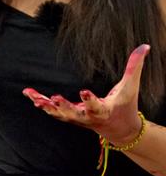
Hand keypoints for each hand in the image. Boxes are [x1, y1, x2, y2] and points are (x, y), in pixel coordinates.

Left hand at [23, 44, 149, 143]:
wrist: (121, 130)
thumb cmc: (126, 105)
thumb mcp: (131, 87)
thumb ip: (135, 66)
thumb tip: (145, 46)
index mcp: (104, 110)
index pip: (97, 106)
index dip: (90, 100)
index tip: (83, 91)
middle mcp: (88, 117)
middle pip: (75, 114)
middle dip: (65, 107)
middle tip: (56, 99)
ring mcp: (77, 118)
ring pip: (59, 114)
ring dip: (46, 106)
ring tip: (33, 98)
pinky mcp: (69, 116)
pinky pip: (53, 111)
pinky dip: (42, 103)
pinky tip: (30, 95)